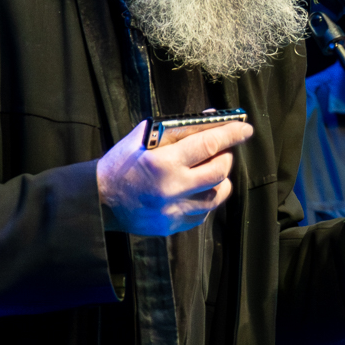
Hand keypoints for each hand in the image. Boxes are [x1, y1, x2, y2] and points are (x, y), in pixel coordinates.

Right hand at [96, 119, 253, 235]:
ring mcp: (174, 211)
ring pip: (217, 195)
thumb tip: (210, 118)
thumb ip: (175, 128)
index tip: (245, 129)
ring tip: (212, 169)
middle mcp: (171, 189)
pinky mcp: (173, 226)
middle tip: (223, 149)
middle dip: (226, 156)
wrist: (99, 201)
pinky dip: (206, 198)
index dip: (231, 134)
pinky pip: (204, 212)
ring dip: (220, 179)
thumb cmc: (121, 164)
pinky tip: (197, 188)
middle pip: (219, 171)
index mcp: (162, 163)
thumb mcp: (141, 138)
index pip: (209, 145)